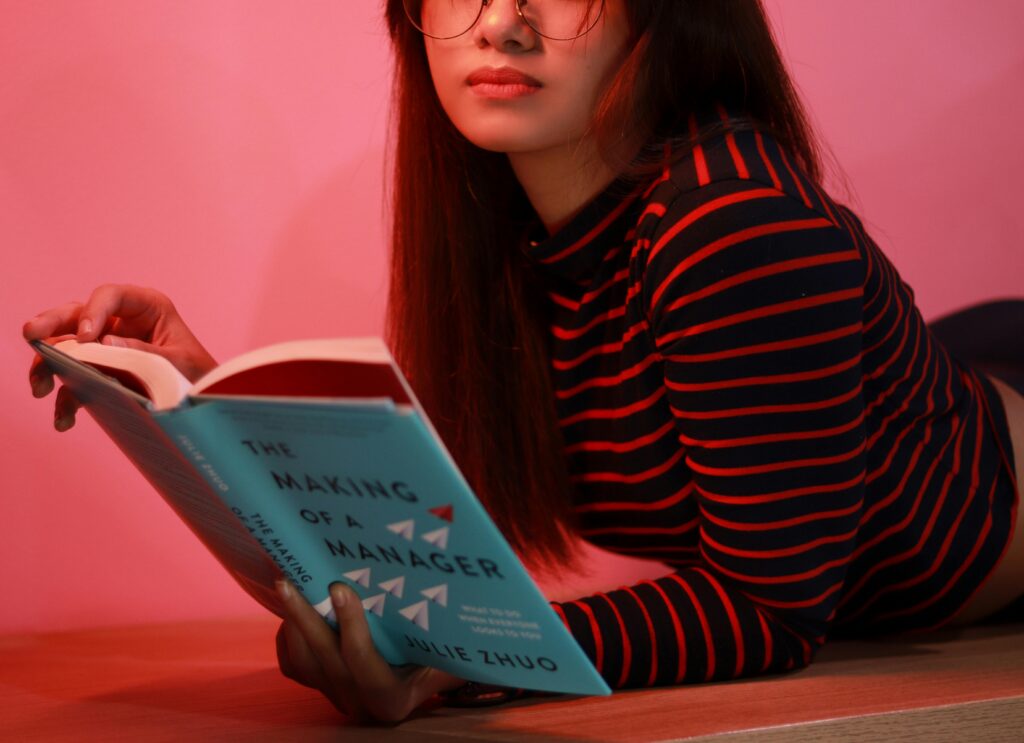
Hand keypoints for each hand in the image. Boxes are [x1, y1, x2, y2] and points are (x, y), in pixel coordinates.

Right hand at [23, 284, 217, 430]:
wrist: (204, 399)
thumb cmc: (199, 372)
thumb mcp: (179, 363)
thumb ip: (145, 353)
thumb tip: (105, 344)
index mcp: (147, 306)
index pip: (110, 295)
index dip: (93, 312)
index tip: (85, 337)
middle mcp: (121, 320)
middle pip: (77, 314)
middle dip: (51, 325)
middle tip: (30, 334)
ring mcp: (106, 344)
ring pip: (67, 345)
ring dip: (49, 366)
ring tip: (39, 388)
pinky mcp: (100, 370)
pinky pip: (76, 380)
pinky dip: (66, 399)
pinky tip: (64, 419)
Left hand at [274, 579, 465, 722]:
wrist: (427, 676)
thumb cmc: (446, 658)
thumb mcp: (455, 655)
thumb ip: (460, 639)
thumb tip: (476, 598)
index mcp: (394, 700)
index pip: (367, 669)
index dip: (352, 630)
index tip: (343, 589)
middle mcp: (362, 702)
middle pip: (326, 662)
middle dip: (307, 618)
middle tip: (294, 578)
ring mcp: (338, 695)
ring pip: (304, 663)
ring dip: (293, 623)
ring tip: (287, 583)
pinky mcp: (320, 686)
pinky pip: (294, 664)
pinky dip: (289, 635)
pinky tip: (291, 606)